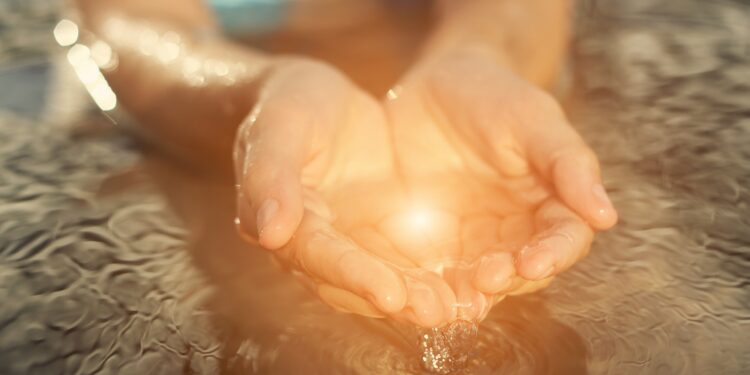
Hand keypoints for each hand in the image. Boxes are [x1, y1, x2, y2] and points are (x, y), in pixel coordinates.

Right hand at [233, 59, 457, 326]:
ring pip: (386, 282)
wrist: (317, 98)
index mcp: (286, 220)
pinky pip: (412, 264)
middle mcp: (319, 245)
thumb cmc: (292, 103)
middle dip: (397, 299)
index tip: (390, 293)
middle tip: (438, 311)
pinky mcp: (384, 238)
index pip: (316, 256)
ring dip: (421, 298)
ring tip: (464, 306)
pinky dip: (441, 276)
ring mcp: (353, 245)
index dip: (351, 275)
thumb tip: (269, 231)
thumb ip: (272, 173)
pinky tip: (477, 283)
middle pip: (354, 285)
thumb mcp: (280, 124)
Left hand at [382, 49, 617, 320]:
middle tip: (487, 279)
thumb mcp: (532, 118)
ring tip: (457, 295)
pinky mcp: (436, 243)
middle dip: (510, 279)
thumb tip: (606, 215)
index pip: (565, 239)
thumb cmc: (494, 96)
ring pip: (483, 279)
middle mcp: (518, 230)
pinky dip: (434, 285)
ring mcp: (476, 240)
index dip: (554, 255)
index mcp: (552, 203)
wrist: (437, 86)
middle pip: (525, 270)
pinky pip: (439, 271)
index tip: (534, 263)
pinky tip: (420, 289)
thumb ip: (568, 162)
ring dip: (473, 292)